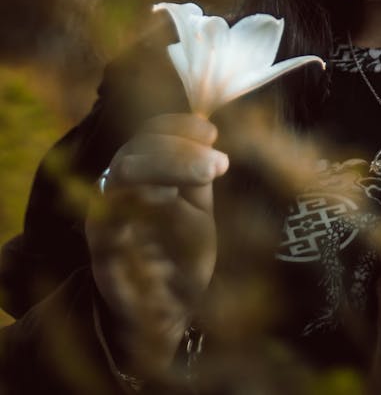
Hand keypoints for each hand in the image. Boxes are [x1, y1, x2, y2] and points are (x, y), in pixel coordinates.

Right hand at [85, 113, 228, 377]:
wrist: (162, 315)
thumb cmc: (181, 255)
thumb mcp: (196, 208)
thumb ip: (196, 174)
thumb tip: (207, 134)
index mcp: (139, 173)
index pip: (149, 134)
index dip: (178, 125)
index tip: (212, 131)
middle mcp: (116, 190)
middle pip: (135, 148)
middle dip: (178, 147)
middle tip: (218, 162)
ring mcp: (105, 217)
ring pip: (123, 172)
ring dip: (169, 164)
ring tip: (210, 173)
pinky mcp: (102, 248)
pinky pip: (115, 215)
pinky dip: (146, 204)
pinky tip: (177, 207)